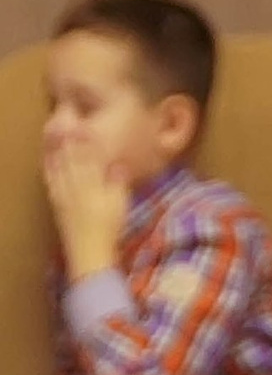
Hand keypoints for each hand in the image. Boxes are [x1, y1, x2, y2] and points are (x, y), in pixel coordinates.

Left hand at [40, 122, 130, 281]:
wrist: (89, 253)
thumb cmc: (109, 229)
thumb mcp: (120, 205)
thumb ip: (117, 182)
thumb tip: (117, 163)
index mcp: (92, 185)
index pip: (88, 157)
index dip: (85, 140)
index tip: (84, 124)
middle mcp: (74, 186)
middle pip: (70, 158)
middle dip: (68, 140)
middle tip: (66, 121)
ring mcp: (63, 194)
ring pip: (58, 166)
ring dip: (56, 149)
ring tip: (55, 133)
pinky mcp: (57, 203)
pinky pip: (50, 180)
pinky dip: (49, 167)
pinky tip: (48, 159)